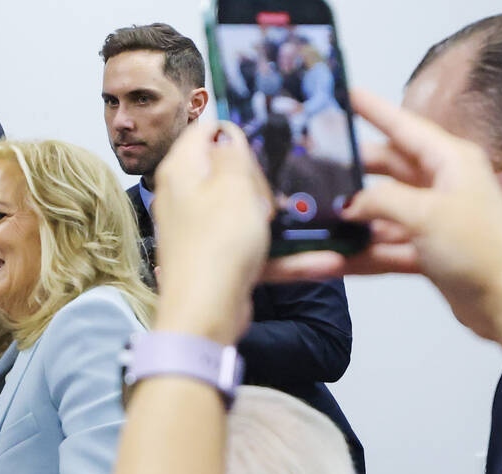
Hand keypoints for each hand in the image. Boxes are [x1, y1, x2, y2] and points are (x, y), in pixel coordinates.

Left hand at [152, 121, 272, 343]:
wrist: (204, 316)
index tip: (265, 144)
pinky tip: (320, 259)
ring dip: (273, 218)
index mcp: (181, 170)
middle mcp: (185, 197)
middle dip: (258, 181)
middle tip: (267, 196)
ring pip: (245, 210)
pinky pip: (252, 246)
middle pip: (229, 171)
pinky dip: (281, 253)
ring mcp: (200, 229)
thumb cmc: (215, 249)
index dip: (238, 132)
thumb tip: (226, 131)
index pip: (205, 130)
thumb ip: (233, 151)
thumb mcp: (234, 184)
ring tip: (292, 223)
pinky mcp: (216, 257)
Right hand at [264, 89, 501, 341]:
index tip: (345, 95)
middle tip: (314, 168)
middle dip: (351, 172)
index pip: (402, 126)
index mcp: (450, 160)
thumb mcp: (425, 214)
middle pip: (386, 169)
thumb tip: (348, 203)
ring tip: (315, 221)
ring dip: (352, 220)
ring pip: (380, 211)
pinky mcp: (426, 250)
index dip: (372, 110)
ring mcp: (432, 219)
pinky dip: (361, 252)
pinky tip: (333, 258)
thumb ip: (379, 201)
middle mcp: (441, 184)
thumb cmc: (483, 250)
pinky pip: (384, 245)